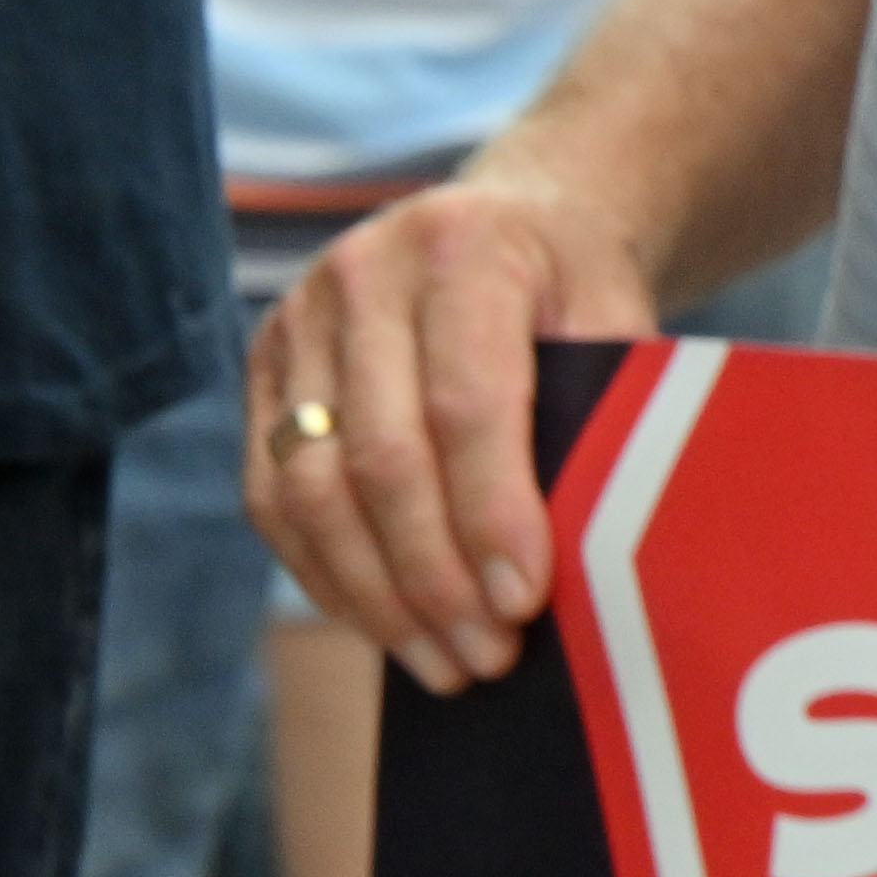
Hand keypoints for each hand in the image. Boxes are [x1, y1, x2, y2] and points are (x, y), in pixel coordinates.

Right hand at [253, 166, 659, 692]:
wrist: (512, 214)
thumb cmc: (576, 281)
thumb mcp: (615, 310)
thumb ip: (603, 405)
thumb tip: (591, 548)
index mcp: (464, 247)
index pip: (468, 404)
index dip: (491, 514)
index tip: (525, 602)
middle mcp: (362, 276)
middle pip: (381, 458)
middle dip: (433, 576)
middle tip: (486, 656)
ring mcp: (296, 320)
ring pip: (310, 490)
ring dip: (374, 595)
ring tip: (442, 663)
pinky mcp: (262, 367)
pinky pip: (270, 496)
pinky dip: (324, 574)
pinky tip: (382, 625)